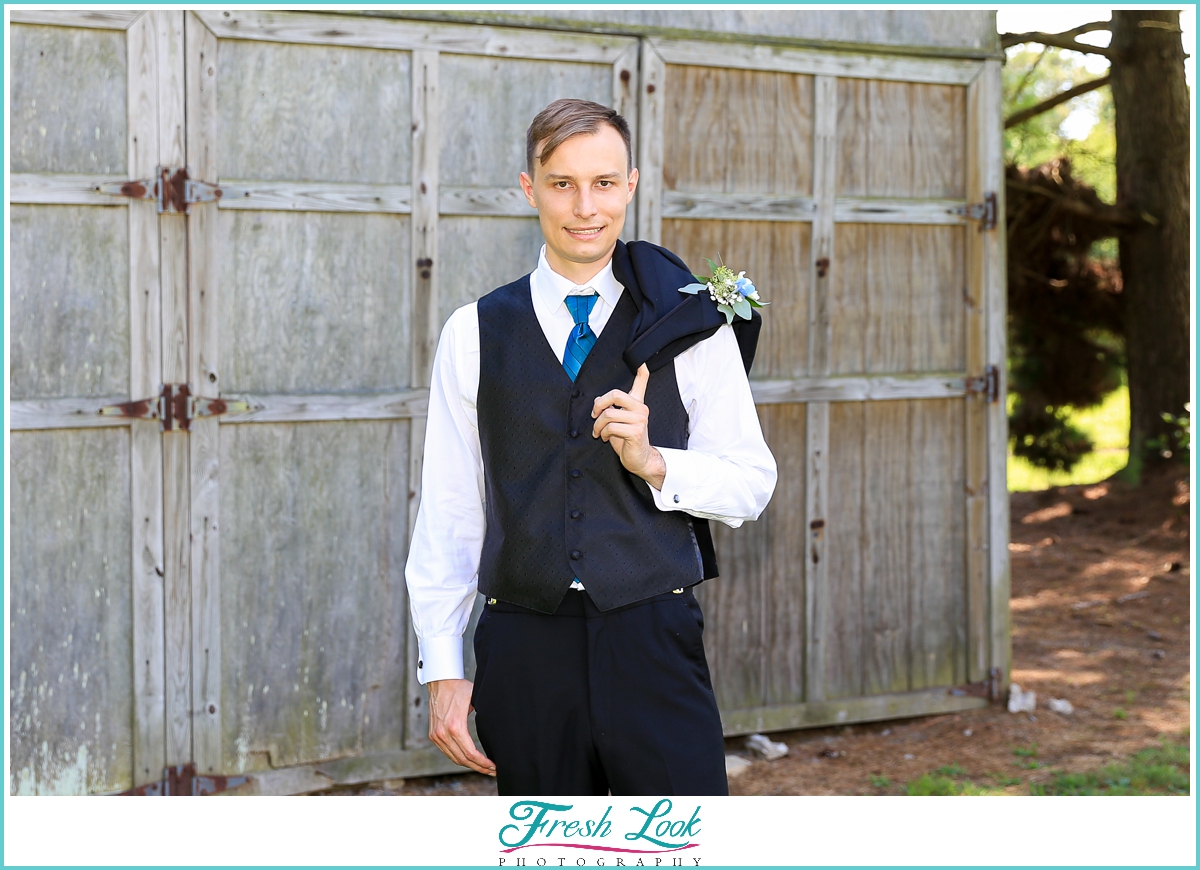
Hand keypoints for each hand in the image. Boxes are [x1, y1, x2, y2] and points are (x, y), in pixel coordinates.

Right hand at [427, 678, 495, 776]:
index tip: (494, 766)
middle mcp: (443, 734)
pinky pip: (447, 752)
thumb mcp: (476, 699)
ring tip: (483, 768)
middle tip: (492, 771)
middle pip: (463, 760)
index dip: (483, 763)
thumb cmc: (459, 688)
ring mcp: (436, 736)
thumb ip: (485, 714)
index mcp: (455, 726)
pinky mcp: (433, 735)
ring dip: (469, 765)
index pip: (471, 754)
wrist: (440, 681)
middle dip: (479, 767)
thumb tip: (501, 727)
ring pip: (454, 758)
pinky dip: (459, 758)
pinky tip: (470, 759)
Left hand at [591, 364, 666, 489]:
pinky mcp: (636, 431)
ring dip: (597, 425)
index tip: (641, 361)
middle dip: (599, 404)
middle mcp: (641, 408)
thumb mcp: (617, 421)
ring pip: (608, 414)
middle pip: (615, 394)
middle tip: (594, 415)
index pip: (641, 382)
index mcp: (636, 403)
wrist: (639, 459)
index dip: (641, 370)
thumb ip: (611, 409)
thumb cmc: (627, 440)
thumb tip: (599, 400)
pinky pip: (611, 427)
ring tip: (598, 432)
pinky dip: (603, 433)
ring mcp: (640, 419)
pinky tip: (605, 438)